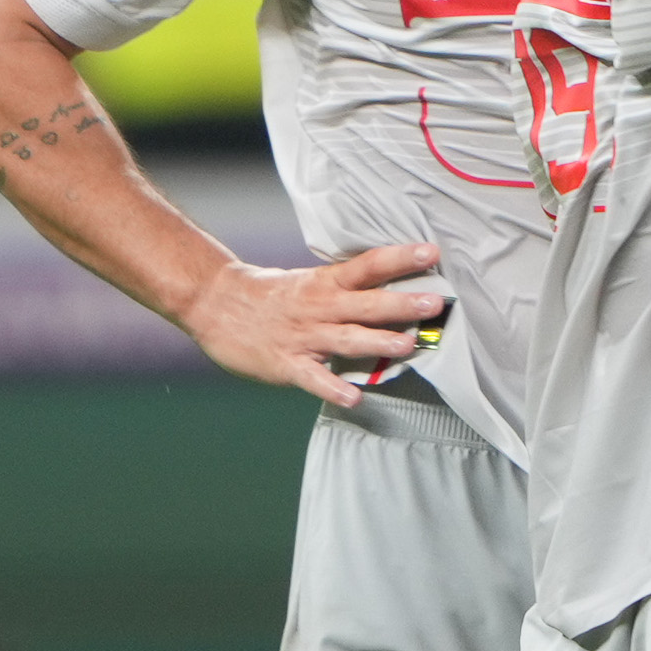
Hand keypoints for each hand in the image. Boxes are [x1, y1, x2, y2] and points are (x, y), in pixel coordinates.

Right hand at [180, 241, 447, 405]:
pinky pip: (313, 378)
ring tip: (408, 345)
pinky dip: (333, 388)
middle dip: (402, 304)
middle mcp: (319, 307)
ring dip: (378, 342)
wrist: (215, 303)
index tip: (431, 252)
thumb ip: (346, 290)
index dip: (400, 258)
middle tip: (435, 303)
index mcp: (325, 283)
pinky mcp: (287, 363)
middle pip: (366, 303)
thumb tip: (392, 290)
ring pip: (347, 338)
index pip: (368, 266)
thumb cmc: (268, 295)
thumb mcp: (309, 282)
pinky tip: (354, 397)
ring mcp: (304, 336)